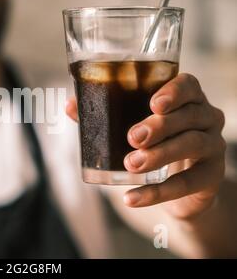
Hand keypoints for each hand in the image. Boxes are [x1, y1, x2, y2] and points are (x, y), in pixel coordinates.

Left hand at [66, 73, 226, 219]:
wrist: (177, 185)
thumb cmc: (153, 142)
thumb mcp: (131, 125)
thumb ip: (102, 114)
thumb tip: (70, 105)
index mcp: (187, 99)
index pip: (188, 85)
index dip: (174, 92)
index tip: (153, 104)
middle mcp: (206, 117)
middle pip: (189, 116)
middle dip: (159, 126)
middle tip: (132, 137)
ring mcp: (213, 146)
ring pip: (192, 145)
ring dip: (159, 155)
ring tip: (130, 165)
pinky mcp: (211, 177)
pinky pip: (187, 184)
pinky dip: (157, 192)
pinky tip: (132, 198)